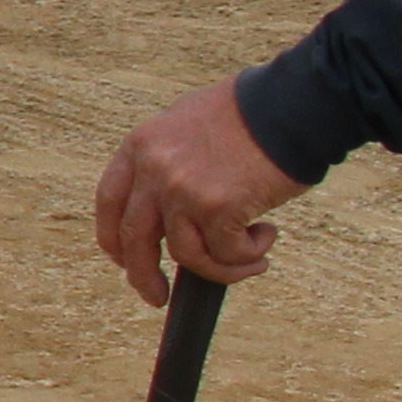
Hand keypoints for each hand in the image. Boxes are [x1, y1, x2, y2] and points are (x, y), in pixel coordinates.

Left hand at [94, 82, 302, 303]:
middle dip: (143, 276)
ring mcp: (183, 189)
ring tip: (250, 259)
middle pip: (134, 238)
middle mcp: (154, 169)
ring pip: (186, 254)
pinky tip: (267, 237)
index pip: (110, 203)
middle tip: (157, 297)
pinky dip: (247, 257)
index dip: (114, 238)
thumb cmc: (251, 113)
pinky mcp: (219, 207)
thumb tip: (169, 207)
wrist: (292, 104)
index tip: (126, 260)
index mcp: (140, 146)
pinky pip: (226, 254)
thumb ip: (169, 160)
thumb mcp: (187, 125)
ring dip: (220, 267)